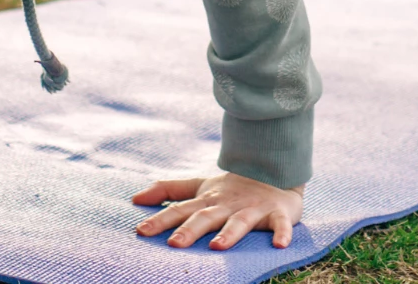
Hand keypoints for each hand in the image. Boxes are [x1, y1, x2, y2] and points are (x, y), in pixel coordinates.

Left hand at [132, 172, 304, 249]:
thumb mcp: (199, 187)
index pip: (180, 209)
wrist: (276, 171)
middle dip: (191, 230)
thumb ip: (169, 191)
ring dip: (229, 234)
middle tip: (174, 244)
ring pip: (240, 222)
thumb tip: (135, 198)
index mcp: (208, 200)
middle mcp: (227, 205)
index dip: (160, 220)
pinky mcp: (277, 213)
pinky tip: (279, 246)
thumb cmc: (232, 187)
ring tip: (217, 247)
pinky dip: (282, 234)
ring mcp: (253, 209)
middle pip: (206, 217)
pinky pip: (280, 225)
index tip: (140, 231)